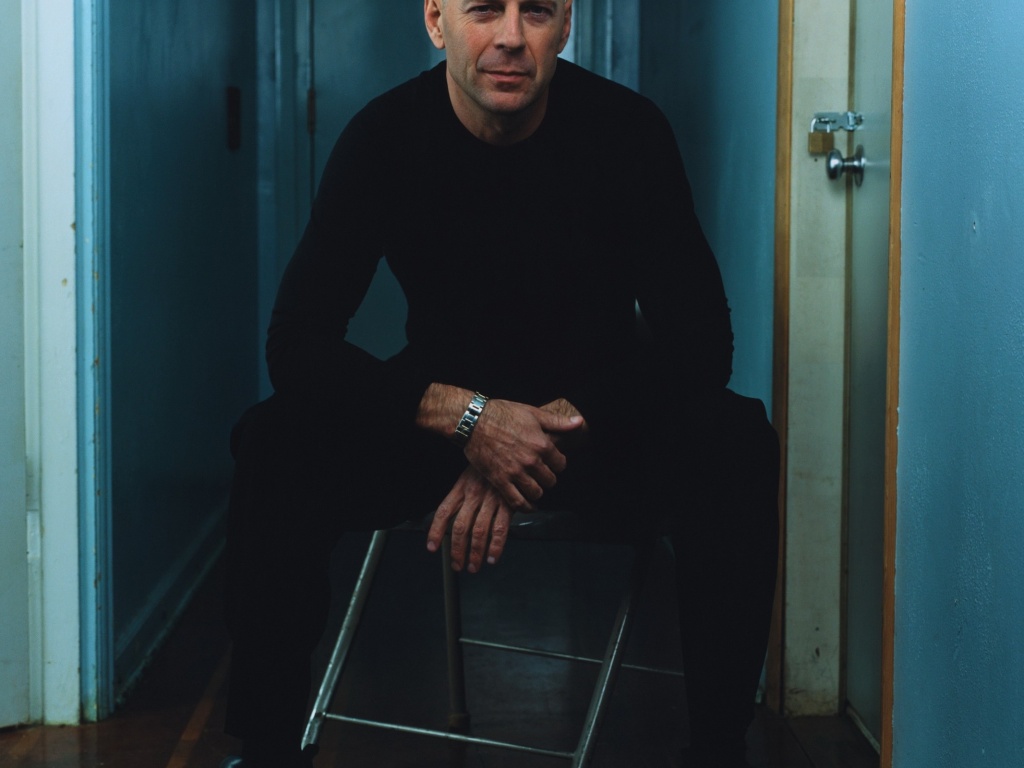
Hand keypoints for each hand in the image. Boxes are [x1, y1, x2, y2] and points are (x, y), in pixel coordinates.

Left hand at [426, 467, 512, 572]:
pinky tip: (492, 558)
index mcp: (461, 487)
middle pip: (460, 527)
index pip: (444, 511)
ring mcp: (491, 499)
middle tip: (457, 565)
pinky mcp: (508, 503)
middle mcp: (474, 494)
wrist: (512, 451)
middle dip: (457, 550)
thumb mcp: (469, 475)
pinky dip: (496, 547)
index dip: (436, 531)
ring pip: (479, 532)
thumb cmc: (489, 467)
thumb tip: (451, 520)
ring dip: (475, 553)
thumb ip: (462, 496)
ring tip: (473, 567)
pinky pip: (500, 529)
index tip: (432, 547)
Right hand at [464, 398, 583, 510]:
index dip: (558, 464)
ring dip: (537, 491)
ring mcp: (515, 473)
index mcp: (542, 444)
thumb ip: (557, 422)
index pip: (561, 464)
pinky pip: (517, 502)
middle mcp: (531, 461)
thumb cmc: (503, 413)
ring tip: (533, 486)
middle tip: (541, 475)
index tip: (551, 463)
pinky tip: (527, 504)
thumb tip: (579, 422)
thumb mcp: (533, 413)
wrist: (474, 421)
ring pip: (536, 493)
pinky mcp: (500, 481)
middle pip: (550, 481)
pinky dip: (525, 507)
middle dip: (548, 478)